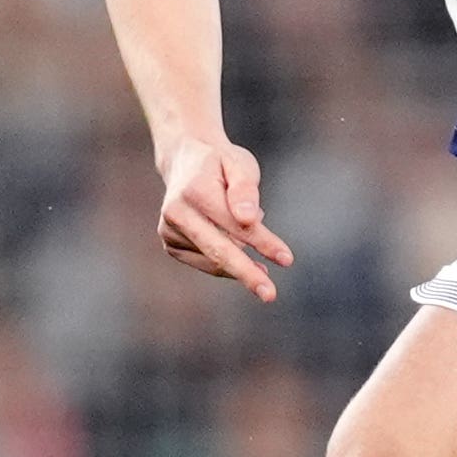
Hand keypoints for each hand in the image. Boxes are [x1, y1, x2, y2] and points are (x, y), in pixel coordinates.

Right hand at [156, 136, 294, 300]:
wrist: (185, 161)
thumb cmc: (220, 163)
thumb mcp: (239, 164)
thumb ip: (245, 190)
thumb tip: (249, 218)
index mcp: (194, 190)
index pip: (234, 224)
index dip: (262, 242)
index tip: (287, 259)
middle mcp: (176, 213)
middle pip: (218, 251)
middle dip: (246, 273)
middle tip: (270, 295)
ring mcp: (169, 231)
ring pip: (214, 260)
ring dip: (242, 256)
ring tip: (249, 229)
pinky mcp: (171, 245)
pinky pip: (207, 263)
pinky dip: (227, 258)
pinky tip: (233, 238)